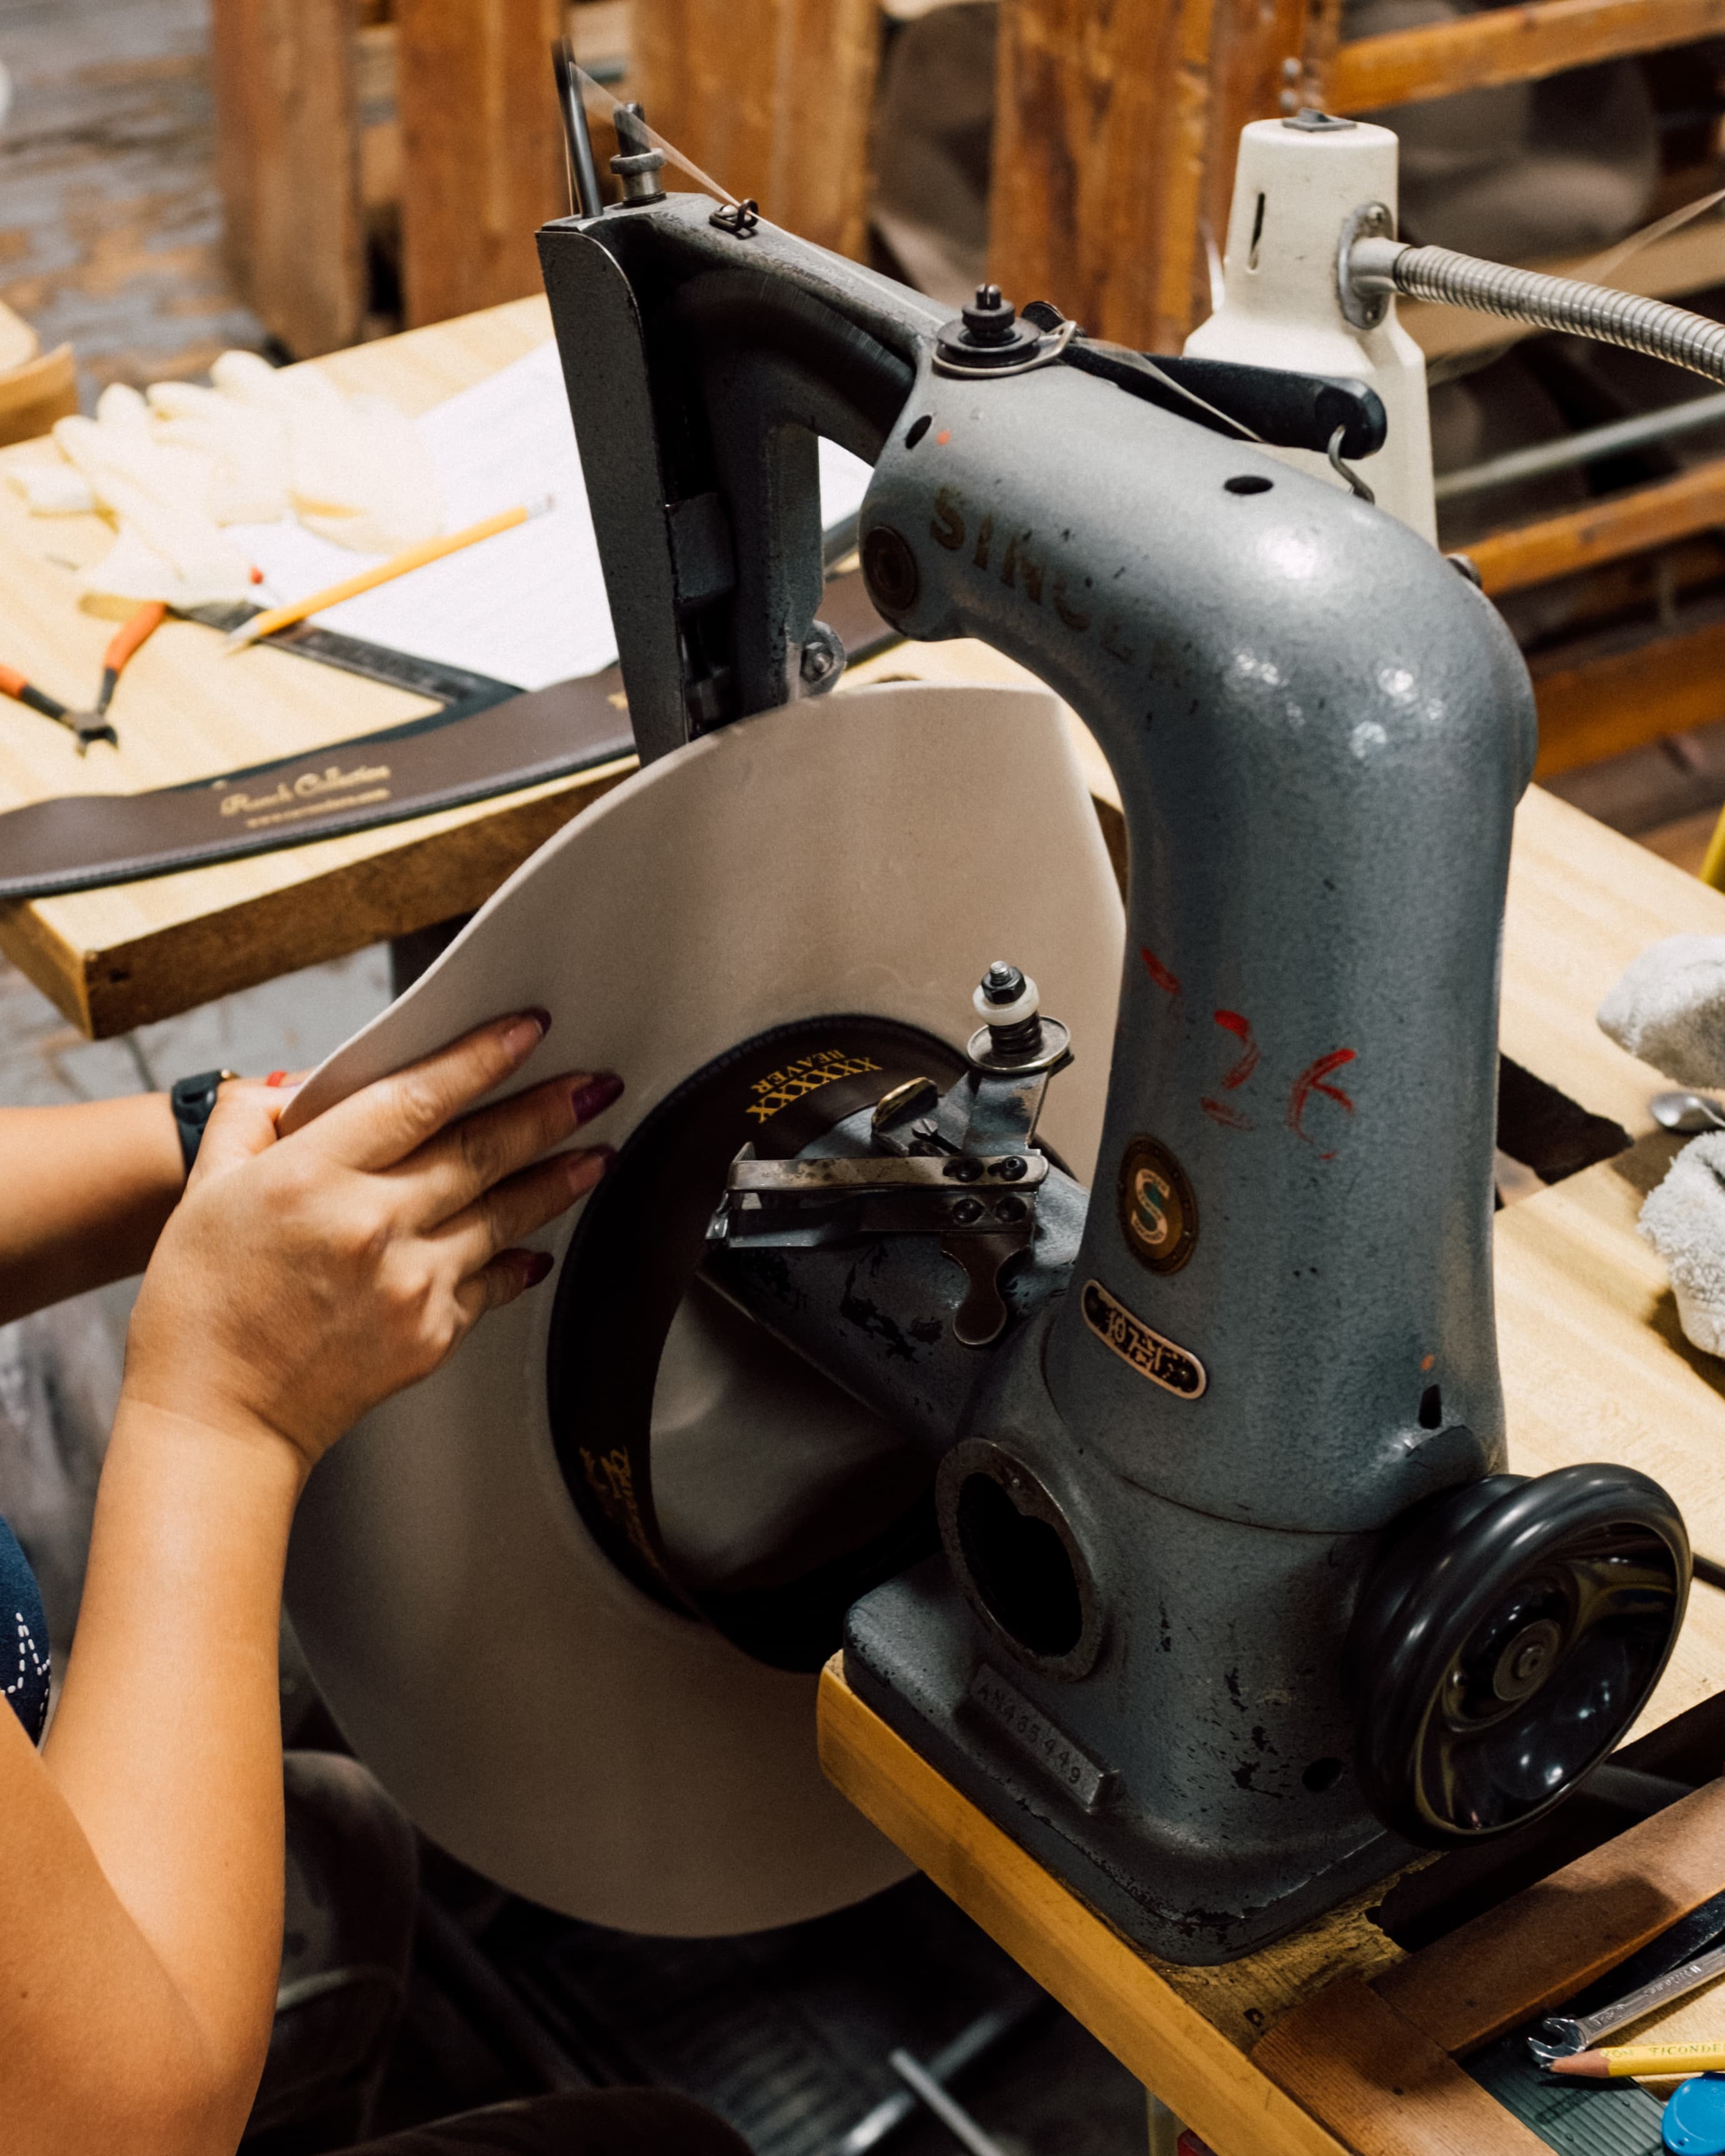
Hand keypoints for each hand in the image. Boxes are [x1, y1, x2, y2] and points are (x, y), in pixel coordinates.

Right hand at [121, 1012, 618, 1474]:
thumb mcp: (205, 1192)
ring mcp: (409, 1285)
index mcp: (310, 1177)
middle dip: (549, 1110)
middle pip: (480, 1150)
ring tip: (598, 1150)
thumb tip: (304, 1085)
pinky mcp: (430, 1336)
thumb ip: (251, 1122)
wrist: (217, 1421)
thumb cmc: (201, 1309)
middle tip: (596, 1084)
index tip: (527, 1030)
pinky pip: (492, 1283)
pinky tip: (542, 1242)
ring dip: (559, 1177)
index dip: (479, 1058)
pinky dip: (521, 1257)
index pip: (416, 1098)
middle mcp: (371, 1227)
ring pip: (504, 1214)